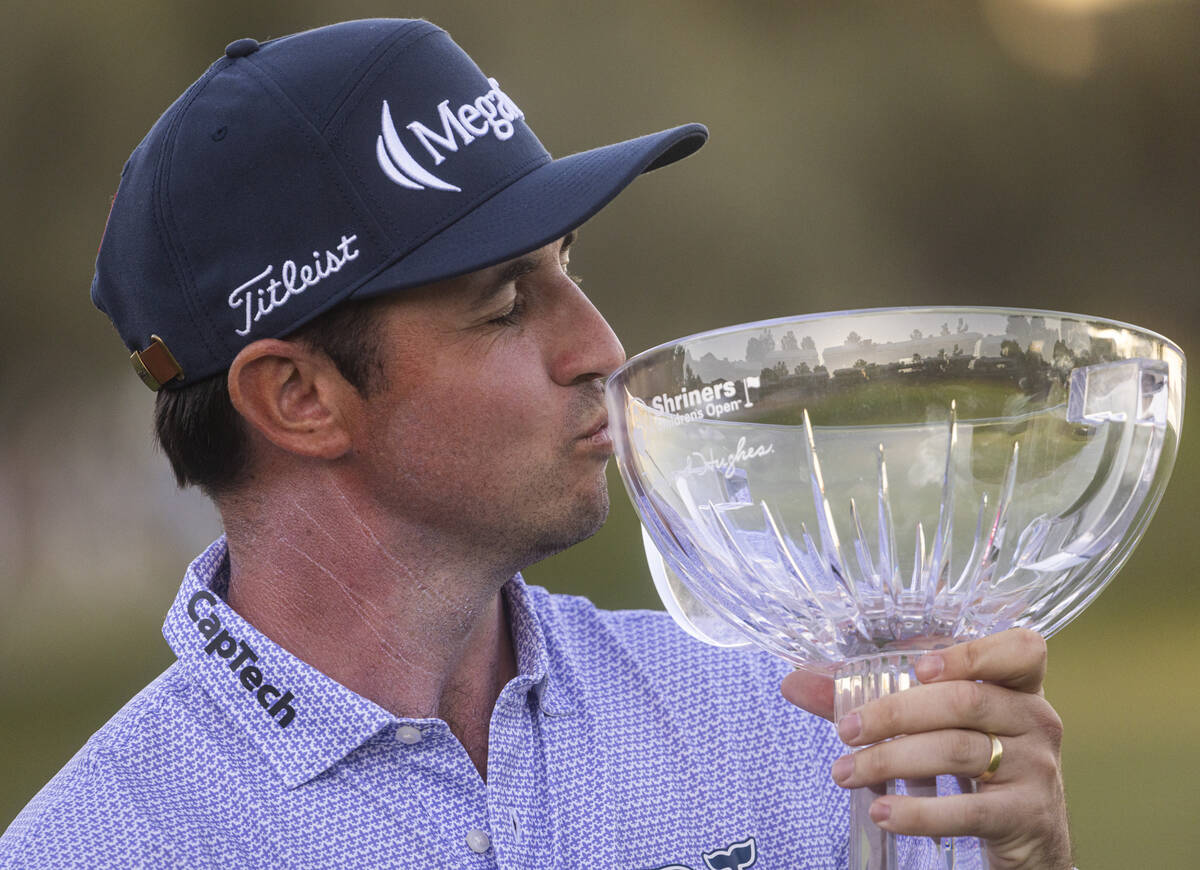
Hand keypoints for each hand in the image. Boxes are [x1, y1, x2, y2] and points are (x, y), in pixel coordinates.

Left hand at [780, 629, 1071, 868]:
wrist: (1030, 839)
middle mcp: (1036, 719)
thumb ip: (870, 699)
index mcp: (1019, 686)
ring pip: (957, 752)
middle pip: (965, 701)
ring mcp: (1036, 768)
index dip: (972, 652)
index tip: (917, 666)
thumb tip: (794, 682)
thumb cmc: (976, 763)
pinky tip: (883, 812)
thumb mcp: (938, 725)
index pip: (1022, 649)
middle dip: (895, 713)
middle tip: (846, 730)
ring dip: (891, 761)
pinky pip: (968, 810)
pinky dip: (919, 812)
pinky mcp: (1026, 816)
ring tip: (846, 772)